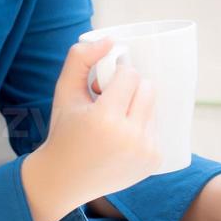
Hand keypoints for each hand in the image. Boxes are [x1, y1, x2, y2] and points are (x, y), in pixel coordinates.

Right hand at [29, 38, 161, 211]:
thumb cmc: (64, 130)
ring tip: (112, 121)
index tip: (101, 89)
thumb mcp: (64, 91)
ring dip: (136, 106)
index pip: (130, 76)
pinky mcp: (154, 160)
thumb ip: (81, 58)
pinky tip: (121, 139)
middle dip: (129, 89)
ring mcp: (145, 151)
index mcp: (105, 119)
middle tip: (108, 102)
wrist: (64, 179)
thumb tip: (111, 40)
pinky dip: (141, 126)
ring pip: (153, 106)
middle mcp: (129, 138)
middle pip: (147, 89)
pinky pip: (156, 127)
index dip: (115, 76)